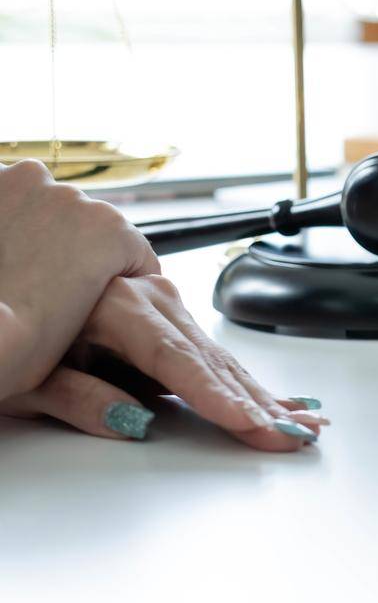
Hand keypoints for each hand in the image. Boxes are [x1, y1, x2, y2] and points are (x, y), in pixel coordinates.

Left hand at [0, 160, 160, 399]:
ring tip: (9, 282)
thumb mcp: (53, 378)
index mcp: (108, 235)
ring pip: (45, 210)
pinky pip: (6, 200)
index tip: (94, 307)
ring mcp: (24, 184)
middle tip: (42, 302)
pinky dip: (2, 223)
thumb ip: (99, 392)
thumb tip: (129, 423)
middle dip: (71, 260)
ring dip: (35, 237)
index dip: (116, 288)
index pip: (135, 256)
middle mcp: (72, 198)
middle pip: (88, 229)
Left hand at [1, 274, 327, 449]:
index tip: (249, 421)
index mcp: (114, 304)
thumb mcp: (27, 377)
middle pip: (211, 360)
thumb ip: (79, 398)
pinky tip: (278, 399)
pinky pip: (210, 351)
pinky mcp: (167, 312)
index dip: (216, 395)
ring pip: (219, 356)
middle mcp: (147, 296)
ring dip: (260, 394)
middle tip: (292, 432)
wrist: (6, 284)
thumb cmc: (11, 332)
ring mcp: (162, 301)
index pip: (176, 360)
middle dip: (256, 402)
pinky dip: (243, 380)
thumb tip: (134, 423)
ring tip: (300, 420)